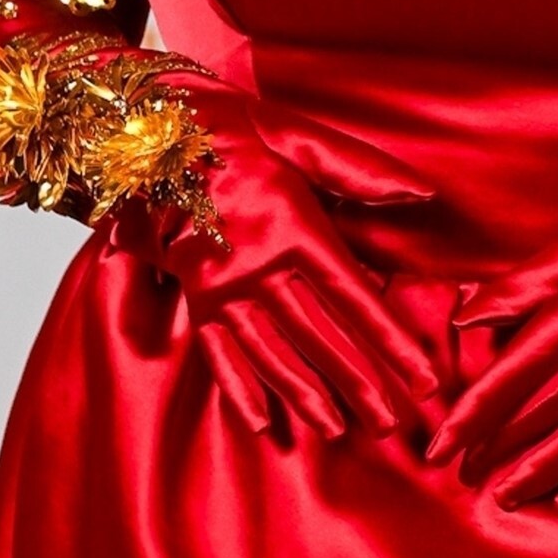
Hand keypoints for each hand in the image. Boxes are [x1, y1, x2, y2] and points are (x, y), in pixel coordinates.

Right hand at [112, 79, 440, 444]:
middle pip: (318, 337)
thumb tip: (420, 194)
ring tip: (338, 431)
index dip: (391, 342)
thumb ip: (355, 168)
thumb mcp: (290, 132)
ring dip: (305, 395)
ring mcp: (221, 287)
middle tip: (393, 425)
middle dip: (359, 383)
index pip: (354, 298)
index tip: (423, 379)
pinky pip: (216, 350)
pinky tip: (260, 422)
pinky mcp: (193, 295)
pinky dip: (238, 387)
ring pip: (271, 353)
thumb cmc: (224, 126)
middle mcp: (257, 267)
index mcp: (292, 228)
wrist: (135, 128)